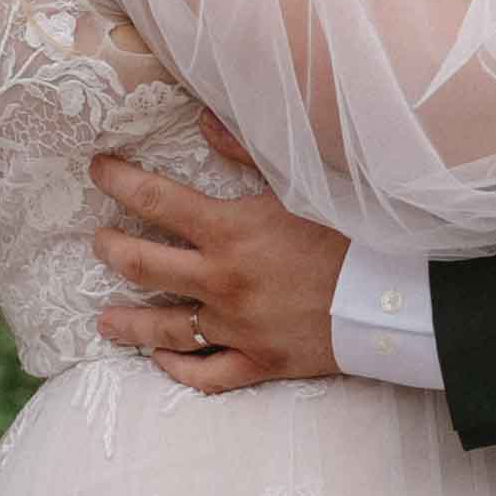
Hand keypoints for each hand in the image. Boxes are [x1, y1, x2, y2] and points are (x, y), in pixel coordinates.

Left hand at [91, 142, 349, 390]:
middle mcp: (222, 281)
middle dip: (113, 250)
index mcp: (230, 231)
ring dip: (129, 321)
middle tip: (100, 243)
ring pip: (166, 328)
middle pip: (145, 266)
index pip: (156, 200)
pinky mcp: (260, 361)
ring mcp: (238, 326)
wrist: (397, 297)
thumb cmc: (356, 230)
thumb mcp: (305, 180)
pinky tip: (162, 361)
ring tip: (104, 320)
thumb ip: (248, 150)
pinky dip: (180, 369)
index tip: (98, 170)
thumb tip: (204, 120)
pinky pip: (208, 375)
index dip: (119, 182)